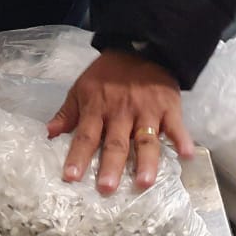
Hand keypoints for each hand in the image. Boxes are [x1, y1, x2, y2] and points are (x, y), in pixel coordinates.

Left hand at [47, 50, 194, 194]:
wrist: (142, 47)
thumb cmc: (108, 73)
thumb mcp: (81, 88)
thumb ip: (67, 113)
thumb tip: (49, 134)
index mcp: (97, 108)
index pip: (85, 136)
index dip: (78, 157)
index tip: (70, 177)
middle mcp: (121, 113)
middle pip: (115, 143)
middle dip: (111, 166)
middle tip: (106, 188)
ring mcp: (146, 111)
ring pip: (145, 139)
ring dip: (146, 161)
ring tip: (144, 182)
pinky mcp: (169, 107)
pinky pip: (176, 125)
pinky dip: (182, 139)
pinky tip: (186, 155)